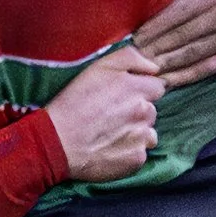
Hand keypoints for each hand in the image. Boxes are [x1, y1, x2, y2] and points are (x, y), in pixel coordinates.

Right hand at [42, 44, 162, 181]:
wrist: (58, 141)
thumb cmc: (74, 101)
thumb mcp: (98, 67)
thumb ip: (131, 58)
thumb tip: (155, 67)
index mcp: (136, 88)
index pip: (157, 86)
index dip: (141, 89)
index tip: (123, 95)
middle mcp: (145, 112)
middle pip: (152, 109)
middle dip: (137, 110)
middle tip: (112, 114)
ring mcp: (142, 137)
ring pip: (149, 132)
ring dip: (136, 131)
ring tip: (111, 132)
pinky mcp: (137, 159)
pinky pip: (141, 152)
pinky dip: (130, 150)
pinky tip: (111, 147)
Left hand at [131, 0, 215, 89]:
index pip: (176, 13)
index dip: (154, 27)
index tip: (134, 37)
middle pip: (180, 36)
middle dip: (154, 48)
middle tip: (131, 56)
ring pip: (191, 54)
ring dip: (165, 64)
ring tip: (143, 69)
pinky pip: (205, 69)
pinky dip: (184, 76)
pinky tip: (166, 81)